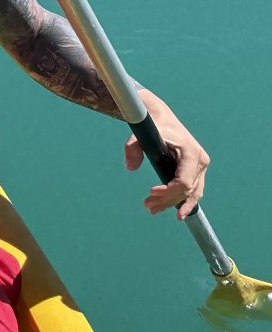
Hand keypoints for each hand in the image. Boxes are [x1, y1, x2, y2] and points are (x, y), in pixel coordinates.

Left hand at [125, 90, 209, 219]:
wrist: (163, 119)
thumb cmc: (154, 126)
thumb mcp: (142, 133)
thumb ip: (133, 147)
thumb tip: (130, 167)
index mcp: (191, 152)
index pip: (183, 181)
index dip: (168, 191)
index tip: (150, 192)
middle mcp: (200, 161)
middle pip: (186, 190)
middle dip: (166, 200)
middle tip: (147, 206)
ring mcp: (201, 167)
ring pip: (191, 193)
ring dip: (173, 204)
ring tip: (153, 209)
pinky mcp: (198, 171)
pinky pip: (194, 191)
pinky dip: (185, 202)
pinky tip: (177, 213)